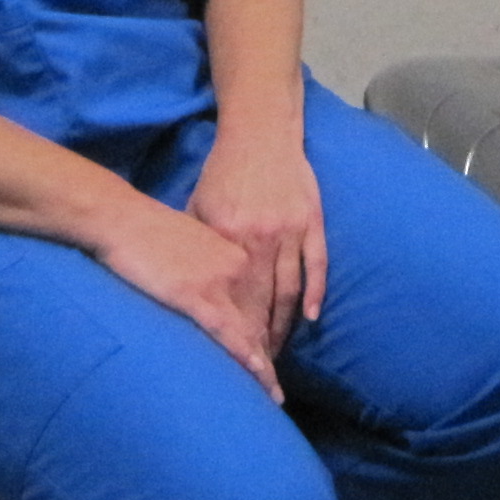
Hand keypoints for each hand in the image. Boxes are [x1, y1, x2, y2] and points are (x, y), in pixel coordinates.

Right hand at [89, 193, 282, 398]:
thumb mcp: (192, 244)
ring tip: (271, 396)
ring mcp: (217, 281)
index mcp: (236, 254)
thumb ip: (209, 264)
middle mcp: (237, 267)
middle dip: (269, 358)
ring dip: (262, 368)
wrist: (122, 218)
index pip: (262, 301)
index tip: (271, 360)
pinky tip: (257, 371)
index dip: (268, 334)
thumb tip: (210, 291)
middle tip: (275, 390)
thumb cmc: (148, 231)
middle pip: (261, 320)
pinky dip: (243, 353)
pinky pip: (226, 330)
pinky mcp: (194, 294)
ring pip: (249, 330)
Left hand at [188, 118, 328, 362]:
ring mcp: (289, 230)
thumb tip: (181, 280)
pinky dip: (316, 292)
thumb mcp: (198, 204)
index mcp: (229, 236)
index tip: (231, 355)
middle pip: (262, 300)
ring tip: (277, 351)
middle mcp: (261, 237)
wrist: (260, 132)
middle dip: (260, 337)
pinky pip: (317, 263)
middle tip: (257, 367)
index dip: (234, 328)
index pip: (233, 295)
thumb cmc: (224, 170)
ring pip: (289, 288)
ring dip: (284, 323)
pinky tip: (312, 317)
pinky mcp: (311, 220)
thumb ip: (195, 241)